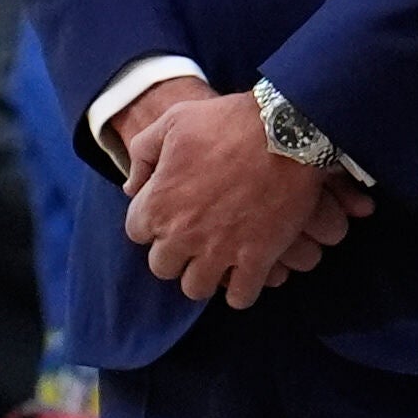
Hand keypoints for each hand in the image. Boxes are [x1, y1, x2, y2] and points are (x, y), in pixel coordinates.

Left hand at [118, 86, 367, 308]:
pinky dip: (240, 291)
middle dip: (175, 254)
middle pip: (162, 267)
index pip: (137, 233)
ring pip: (196, 288)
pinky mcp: (256, 259)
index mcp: (158, 203)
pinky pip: (239, 297)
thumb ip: (143, 152)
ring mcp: (219, 251)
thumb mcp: (174, 121)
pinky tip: (246, 274)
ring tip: (218, 260)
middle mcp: (182, 234)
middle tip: (194, 239)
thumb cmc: (229, 122)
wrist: (287, 131)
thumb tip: (131, 186)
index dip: (152, 223)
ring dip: (204, 276)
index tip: (171, 214)